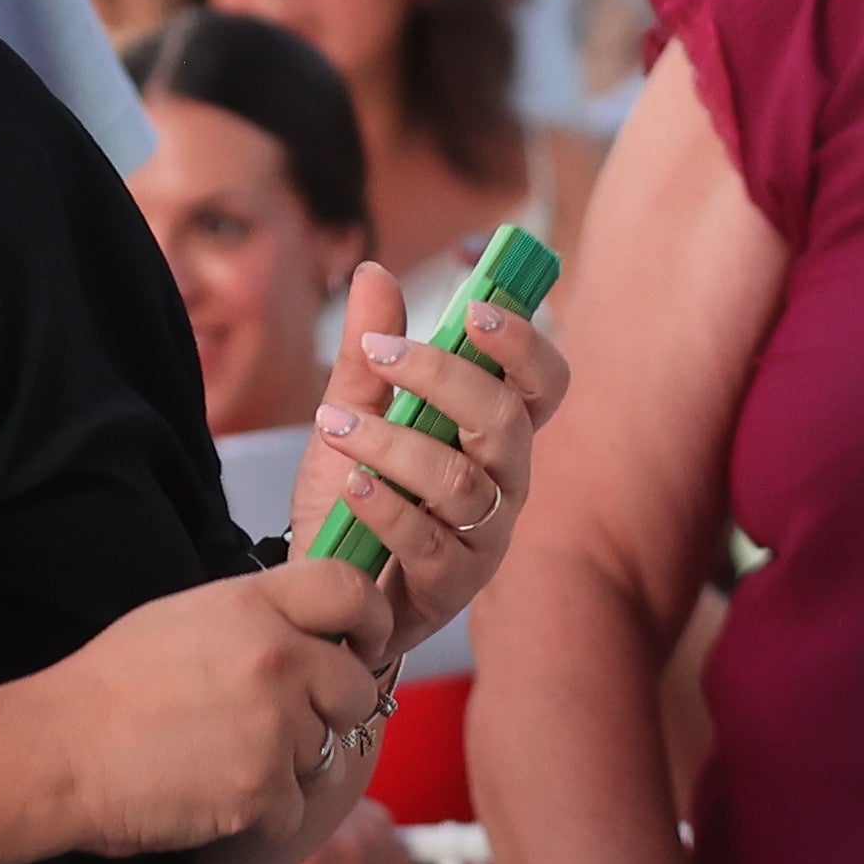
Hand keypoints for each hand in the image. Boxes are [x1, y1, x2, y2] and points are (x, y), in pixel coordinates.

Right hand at [32, 552, 384, 858]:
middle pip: (356, 688)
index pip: (353, 590)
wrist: (57, 753)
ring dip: (287, 766)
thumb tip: (317, 634)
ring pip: (326, 753)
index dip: (369, 622)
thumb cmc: (112, 687)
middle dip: (329, 712)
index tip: (362, 648)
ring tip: (220, 758)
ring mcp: (275, 723)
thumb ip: (262, 618)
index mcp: (256, 604)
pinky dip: (260, 813)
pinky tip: (211, 793)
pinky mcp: (263, 787)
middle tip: (275, 725)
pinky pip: (293, 808)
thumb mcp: (190, 618)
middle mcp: (278, 656)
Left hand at [292, 257, 574, 659]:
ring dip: (392, 443)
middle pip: (506, 421)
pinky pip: (425, 538)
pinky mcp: (450, 585)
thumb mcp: (352, 418)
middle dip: (444, 376)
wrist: (321, 593)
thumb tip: (373, 270)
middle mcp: (505, 483)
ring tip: (333, 426)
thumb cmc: (352, 504)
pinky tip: (349, 484)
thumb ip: (369, 358)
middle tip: (379, 351)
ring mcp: (483, 537)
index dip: (524, 343)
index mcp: (496, 437)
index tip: (474, 305)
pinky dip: (383, 504)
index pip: (543, 384)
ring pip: (458, 480)